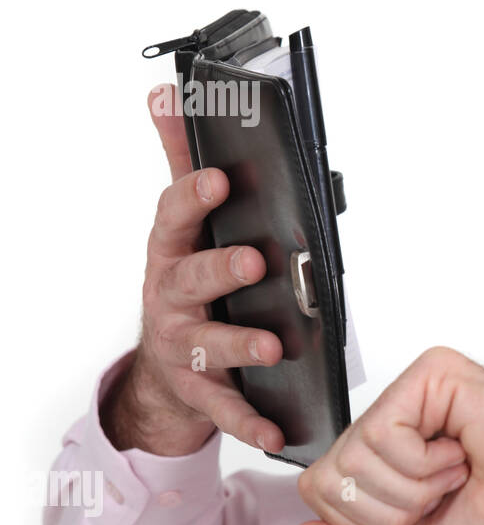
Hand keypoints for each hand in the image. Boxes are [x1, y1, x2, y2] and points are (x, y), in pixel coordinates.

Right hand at [102, 84, 285, 455]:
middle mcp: (171, 300)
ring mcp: (183, 349)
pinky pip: (226, 410)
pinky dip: (250, 421)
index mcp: (173, 253)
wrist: (164, 373)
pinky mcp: (200, 393)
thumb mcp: (182, 226)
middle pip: (190, 281)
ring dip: (239, 345)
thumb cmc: (186, 286)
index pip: (175, 219)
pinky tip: (278, 430)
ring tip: (274, 345)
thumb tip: (166, 93)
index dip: (193, 198)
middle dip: (220, 270)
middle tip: (254, 262)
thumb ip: (182, 162)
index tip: (218, 180)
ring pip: (208, 345)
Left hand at [292, 346, 483, 524]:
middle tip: (439, 494)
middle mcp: (394, 416)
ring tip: (454, 472)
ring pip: (352, 456)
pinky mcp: (429, 374)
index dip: (363, 524)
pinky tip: (458, 452)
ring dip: (411, 487)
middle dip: (386, 509)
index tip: (421, 515)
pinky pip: (381, 433)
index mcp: (387, 454)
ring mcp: (411, 390)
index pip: (321, 488)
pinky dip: (421, 463)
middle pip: (328, 475)